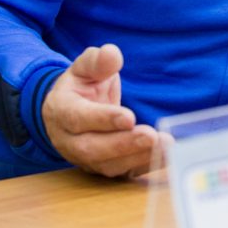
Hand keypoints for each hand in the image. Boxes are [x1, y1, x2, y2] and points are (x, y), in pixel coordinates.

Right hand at [41, 43, 163, 177]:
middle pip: (93, 148)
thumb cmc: (81, 85)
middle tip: (150, 136)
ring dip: (138, 157)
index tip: (129, 117)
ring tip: (164, 145)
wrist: (71, 109)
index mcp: (62, 110)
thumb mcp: (85, 67)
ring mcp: (85, 158)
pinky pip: (123, 172)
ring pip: (108, 165)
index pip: (79, 118)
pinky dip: (145, 166)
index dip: (103, 119)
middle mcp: (69, 140)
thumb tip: (112, 54)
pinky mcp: (103, 167)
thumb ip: (97, 61)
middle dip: (123, 144)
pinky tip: (166, 157)